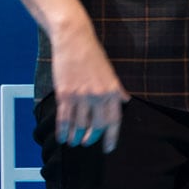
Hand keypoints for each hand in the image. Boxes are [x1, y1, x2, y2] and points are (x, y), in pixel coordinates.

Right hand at [50, 20, 128, 152]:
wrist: (74, 40)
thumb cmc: (93, 56)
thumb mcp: (110, 73)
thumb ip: (117, 90)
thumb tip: (125, 101)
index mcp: (112, 91)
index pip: (114, 120)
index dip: (111, 137)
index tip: (108, 148)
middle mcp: (98, 95)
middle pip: (97, 126)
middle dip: (92, 138)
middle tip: (88, 143)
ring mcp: (81, 95)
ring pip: (79, 124)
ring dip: (76, 136)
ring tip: (74, 142)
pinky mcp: (65, 93)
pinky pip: (64, 118)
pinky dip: (63, 130)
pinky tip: (63, 137)